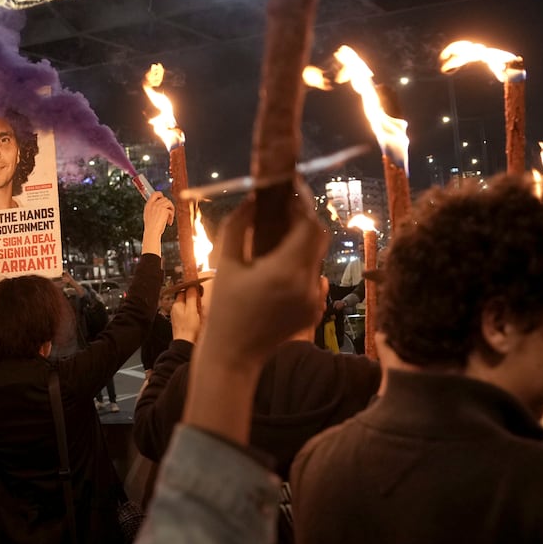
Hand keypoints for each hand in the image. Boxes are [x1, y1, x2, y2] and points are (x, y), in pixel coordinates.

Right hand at [140, 192, 175, 255]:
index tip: (164, 198)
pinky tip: (169, 222)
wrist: (152, 232)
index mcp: (148, 205)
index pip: (155, 194)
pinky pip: (171, 210)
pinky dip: (171, 217)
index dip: (161, 195)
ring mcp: (158, 206)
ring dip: (171, 211)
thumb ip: (153, 208)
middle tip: (169, 213)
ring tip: (169, 218)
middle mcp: (153, 204)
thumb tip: (160, 204)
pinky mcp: (164, 210)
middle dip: (168, 205)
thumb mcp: (148, 215)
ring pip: (169, 203)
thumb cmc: (151, 227)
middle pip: (164, 198)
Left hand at [170, 287, 202, 343]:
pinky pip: (188, 315)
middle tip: (201, 303)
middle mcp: (175, 310)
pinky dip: (194, 315)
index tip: (198, 292)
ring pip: (187, 307)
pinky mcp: (182, 323)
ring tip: (200, 312)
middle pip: (185, 300)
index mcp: (177, 305)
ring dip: (194, 308)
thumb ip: (191, 297)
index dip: (191, 291)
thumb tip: (191, 287)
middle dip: (194, 300)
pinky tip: (199, 319)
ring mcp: (178, 317)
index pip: (183, 292)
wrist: (185, 343)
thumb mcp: (192, 310)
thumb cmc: (188, 328)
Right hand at [183, 186, 327, 444]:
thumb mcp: (225, 265)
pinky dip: (300, 262)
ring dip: (302, 240)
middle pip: (319, 238)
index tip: (289, 187)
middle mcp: (308, 284)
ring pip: (316, 256)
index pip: (309, 225)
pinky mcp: (315, 309)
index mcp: (285, 272)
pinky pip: (313, 275)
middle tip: (285, 205)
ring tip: (277, 233)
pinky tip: (278, 263)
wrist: (234, 356)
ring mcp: (315, 299)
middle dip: (304, 218)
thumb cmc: (223, 310)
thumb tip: (252, 198)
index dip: (302, 203)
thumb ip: (238, 226)